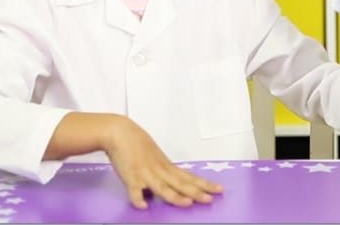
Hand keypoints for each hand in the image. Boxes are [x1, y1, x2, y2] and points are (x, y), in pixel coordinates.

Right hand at [103, 116, 223, 208]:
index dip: (204, 184)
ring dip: (175, 196)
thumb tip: (168, 185)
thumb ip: (162, 173)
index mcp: (167, 166)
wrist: (120, 132)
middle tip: (211, 199)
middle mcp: (160, 171)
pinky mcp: (131, 176)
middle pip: (181, 183)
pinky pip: (134, 190)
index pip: (189, 177)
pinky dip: (138, 198)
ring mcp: (146, 174)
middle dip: (197, 192)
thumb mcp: (155, 158)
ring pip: (163, 187)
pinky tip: (143, 205)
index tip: (219, 189)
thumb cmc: (137, 143)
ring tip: (187, 203)